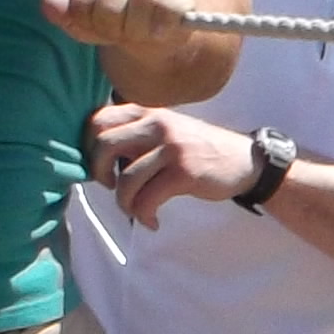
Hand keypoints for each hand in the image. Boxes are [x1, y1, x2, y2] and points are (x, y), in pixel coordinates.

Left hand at [47, 0, 197, 63]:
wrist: (157, 31)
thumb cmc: (114, 19)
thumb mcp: (81, 18)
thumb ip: (60, 10)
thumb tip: (52, 2)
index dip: (82, 16)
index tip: (91, 18)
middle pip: (109, 2)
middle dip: (109, 27)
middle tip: (117, 29)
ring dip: (135, 29)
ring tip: (136, 31)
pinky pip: (169, 9)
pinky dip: (160, 28)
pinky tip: (158, 31)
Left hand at [85, 100, 257, 227]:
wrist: (245, 162)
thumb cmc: (199, 151)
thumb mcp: (166, 131)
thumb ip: (136, 134)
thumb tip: (99, 158)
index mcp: (148, 112)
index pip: (98, 120)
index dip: (88, 146)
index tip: (102, 165)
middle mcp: (158, 124)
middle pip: (104, 144)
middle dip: (98, 172)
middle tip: (110, 186)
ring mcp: (172, 148)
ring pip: (126, 179)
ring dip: (124, 203)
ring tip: (135, 211)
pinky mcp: (184, 172)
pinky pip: (148, 199)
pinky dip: (143, 215)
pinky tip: (151, 221)